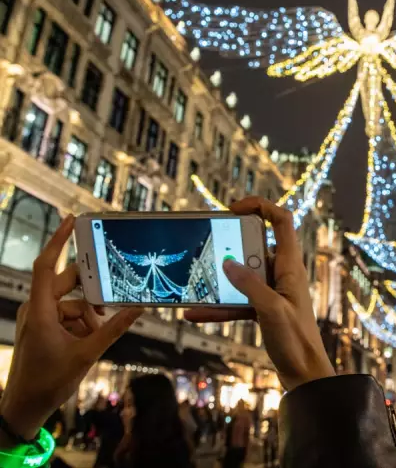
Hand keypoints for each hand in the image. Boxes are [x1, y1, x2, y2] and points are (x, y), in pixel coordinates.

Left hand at [0, 215, 141, 439]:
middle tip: (110, 300)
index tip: (71, 219)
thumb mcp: (88, 353)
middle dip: (91, 293)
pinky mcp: (42, 328)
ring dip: (88, 315)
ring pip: (71, 302)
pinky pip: (68, 315)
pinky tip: (89, 341)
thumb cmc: (49, 381)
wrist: (25, 407)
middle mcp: (37, 309)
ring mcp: (38, 318)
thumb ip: (114, 328)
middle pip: (67, 284)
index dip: (58, 241)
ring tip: (97, 336)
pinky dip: (82, 324)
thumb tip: (139, 308)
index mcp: (41, 310)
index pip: (46, 266)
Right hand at [185, 198, 334, 390]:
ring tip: (195, 277)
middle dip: (231, 244)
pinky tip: (194, 312)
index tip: (234, 209)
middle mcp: (282, 274)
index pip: (282, 222)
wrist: (304, 373)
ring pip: (242, 275)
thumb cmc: (296, 341)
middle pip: (256, 246)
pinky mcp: (263, 309)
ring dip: (221, 277)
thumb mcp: (271, 309)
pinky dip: (218, 306)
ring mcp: (272, 291)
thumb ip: (250, 285)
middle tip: (207, 244)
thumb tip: (228, 262)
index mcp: (290, 267)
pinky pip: (237, 301)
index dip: (261, 207)